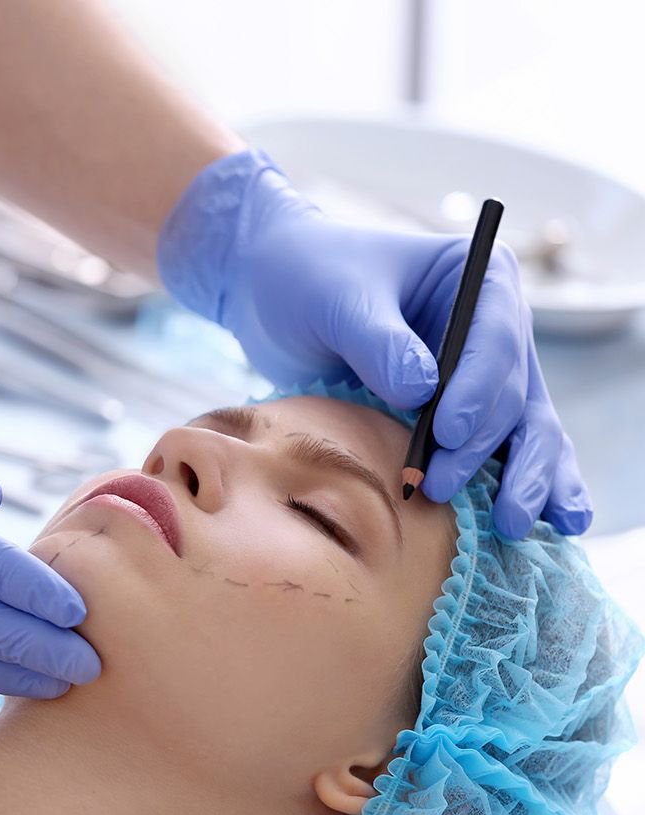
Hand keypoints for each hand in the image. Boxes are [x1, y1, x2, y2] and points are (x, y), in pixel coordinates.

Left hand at [158, 149, 589, 537]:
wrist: (276, 296)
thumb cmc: (309, 279)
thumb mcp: (337, 301)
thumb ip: (379, 343)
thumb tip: (422, 392)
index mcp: (481, 280)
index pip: (496, 337)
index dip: (479, 388)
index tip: (449, 431)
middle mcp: (497, 330)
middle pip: (512, 393)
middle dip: (483, 446)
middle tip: (442, 486)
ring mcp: (485, 377)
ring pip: (524, 431)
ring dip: (525, 479)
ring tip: (513, 524)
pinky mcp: (462, 416)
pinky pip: (502, 452)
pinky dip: (523, 484)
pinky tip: (550, 522)